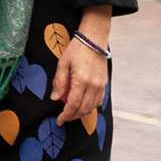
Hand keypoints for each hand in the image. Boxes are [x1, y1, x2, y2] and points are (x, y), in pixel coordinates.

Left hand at [52, 6, 110, 123]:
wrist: (93, 40)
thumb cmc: (76, 49)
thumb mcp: (62, 64)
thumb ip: (59, 82)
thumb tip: (55, 98)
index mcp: (81, 81)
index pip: (73, 105)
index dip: (66, 115)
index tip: (59, 120)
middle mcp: (94, 86)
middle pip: (83, 109)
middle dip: (73, 116)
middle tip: (63, 119)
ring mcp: (101, 85)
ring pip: (92, 107)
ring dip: (81, 113)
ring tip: (71, 114)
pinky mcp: (105, 83)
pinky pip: (98, 101)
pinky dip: (90, 107)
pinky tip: (83, 106)